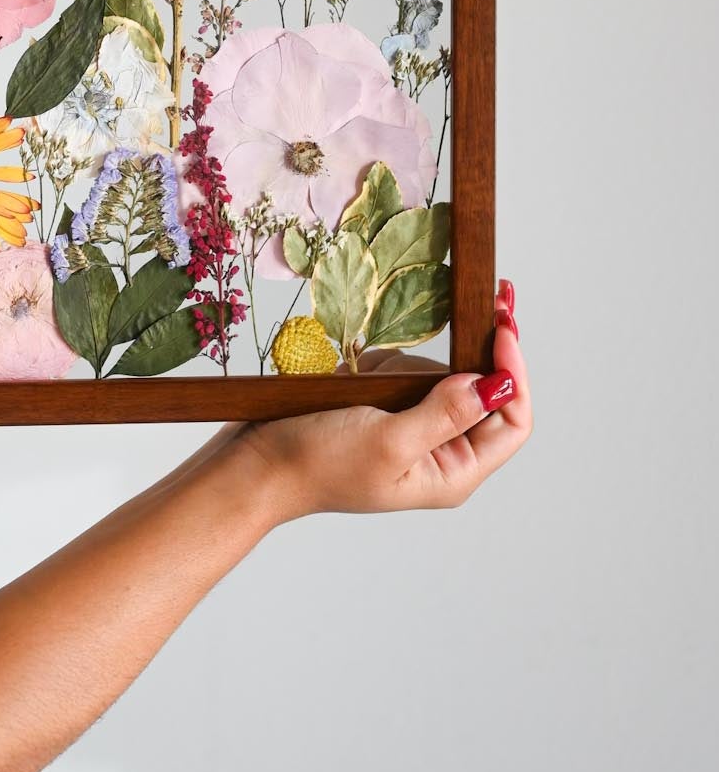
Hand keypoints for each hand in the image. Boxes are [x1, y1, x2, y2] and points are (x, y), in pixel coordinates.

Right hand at [236, 280, 530, 523]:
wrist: (255, 462)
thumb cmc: (318, 465)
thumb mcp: (388, 441)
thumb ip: (446, 413)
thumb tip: (496, 384)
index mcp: (452, 472)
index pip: (512, 422)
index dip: (515, 375)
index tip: (502, 328)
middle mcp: (439, 451)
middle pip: (485, 393)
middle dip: (478, 353)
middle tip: (491, 299)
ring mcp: (410, 427)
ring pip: (440, 375)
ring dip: (410, 366)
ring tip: (364, 383)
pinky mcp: (383, 408)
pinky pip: (403, 370)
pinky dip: (384, 365)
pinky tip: (351, 379)